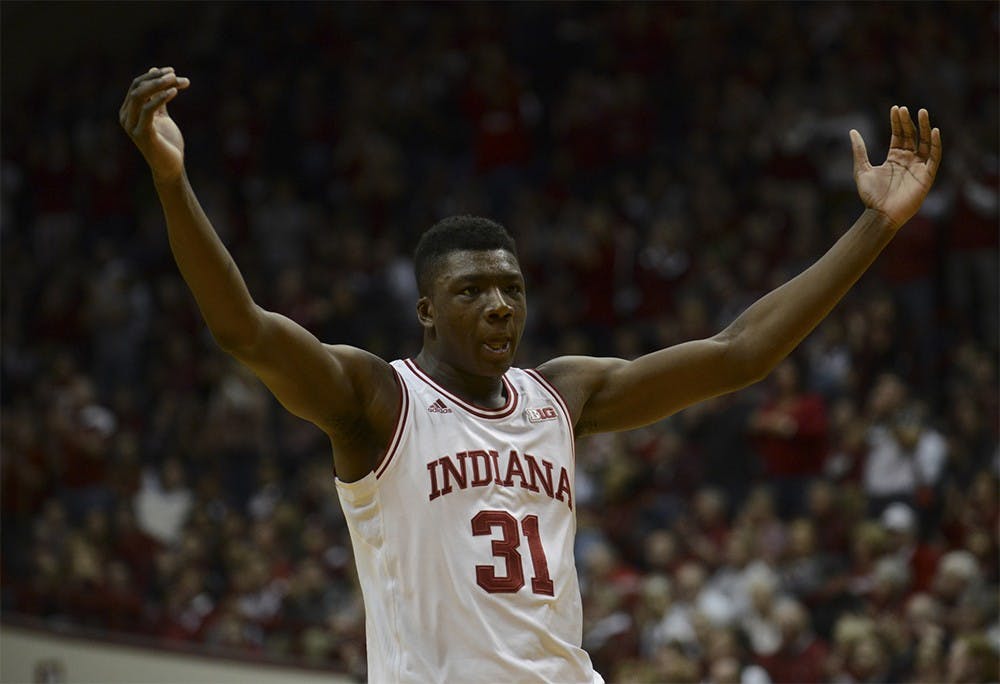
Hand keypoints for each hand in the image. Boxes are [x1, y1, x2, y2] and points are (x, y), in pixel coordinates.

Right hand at [119, 66, 190, 183]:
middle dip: (157, 78)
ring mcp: (131, 126)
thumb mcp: (162, 116)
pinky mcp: (142, 134)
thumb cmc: (167, 142)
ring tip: (176, 79)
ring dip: (158, 85)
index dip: (154, 76)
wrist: (171, 167)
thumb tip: (155, 72)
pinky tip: (174, 92)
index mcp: (128, 111)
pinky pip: (148, 110)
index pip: (137, 85)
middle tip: (175, 74)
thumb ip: (158, 97)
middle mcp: (126, 117)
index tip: (173, 71)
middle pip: (137, 88)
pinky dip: (160, 98)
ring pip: (139, 95)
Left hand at [850, 106, 940, 228]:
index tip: (895, 108)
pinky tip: (935, 131)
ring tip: (921, 112)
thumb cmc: (870, 196)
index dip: (897, 122)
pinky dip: (936, 144)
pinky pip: (934, 157)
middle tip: (904, 109)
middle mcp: (908, 160)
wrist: (879, 214)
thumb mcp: (861, 169)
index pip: (898, 135)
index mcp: (894, 158)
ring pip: (925, 143)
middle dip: (908, 122)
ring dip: (925, 127)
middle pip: (911, 136)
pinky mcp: (926, 176)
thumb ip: (859, 150)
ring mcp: (918, 167)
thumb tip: (852, 131)